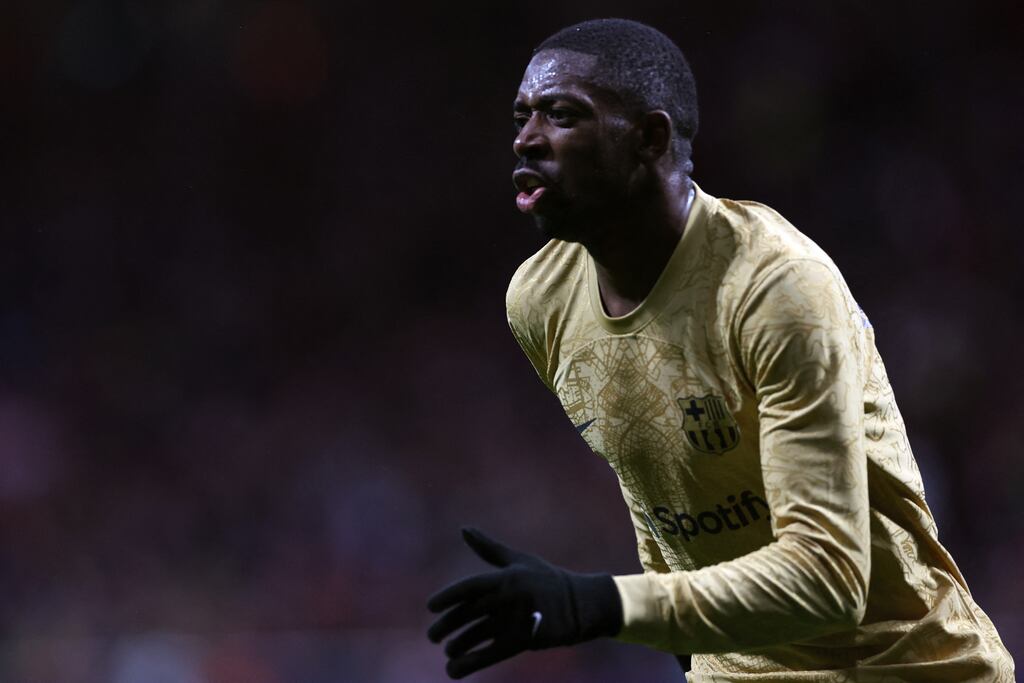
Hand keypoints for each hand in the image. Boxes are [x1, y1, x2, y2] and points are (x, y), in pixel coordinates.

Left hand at [426, 528, 621, 678]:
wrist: (581, 604)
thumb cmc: (546, 579)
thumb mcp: (519, 560)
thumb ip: (489, 548)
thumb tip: (464, 528)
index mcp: (506, 577)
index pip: (469, 587)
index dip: (448, 597)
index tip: (430, 607)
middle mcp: (509, 598)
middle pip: (469, 613)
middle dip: (447, 625)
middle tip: (432, 636)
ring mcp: (517, 620)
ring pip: (478, 635)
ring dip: (458, 645)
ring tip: (448, 650)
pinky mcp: (524, 641)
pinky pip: (490, 654)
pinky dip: (470, 663)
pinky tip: (454, 670)